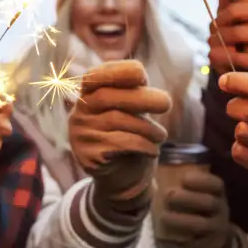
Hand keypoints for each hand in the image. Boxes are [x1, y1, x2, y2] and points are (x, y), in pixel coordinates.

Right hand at [69, 60, 170, 210]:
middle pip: (107, 96)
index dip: (115, 72)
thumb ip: (134, 94)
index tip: (142, 75)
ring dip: (147, 128)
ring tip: (161, 135)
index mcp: (88, 94)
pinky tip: (153, 150)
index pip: (94, 76)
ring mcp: (81, 134)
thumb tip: (147, 84)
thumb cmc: (129, 133)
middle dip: (141, 98)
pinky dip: (143, 145)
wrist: (121, 176)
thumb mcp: (132, 110)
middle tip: (167, 103)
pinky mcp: (88, 155)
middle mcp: (79, 112)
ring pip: (117, 120)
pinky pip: (121, 143)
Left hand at [157, 169, 230, 247]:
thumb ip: (184, 185)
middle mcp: (221, 210)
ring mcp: (218, 229)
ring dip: (182, 220)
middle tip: (168, 195)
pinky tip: (169, 237)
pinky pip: (198, 244)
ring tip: (164, 217)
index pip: (216, 184)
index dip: (202, 180)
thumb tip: (157, 173)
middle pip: (209, 203)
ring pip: (203, 225)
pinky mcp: (211, 246)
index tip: (184, 178)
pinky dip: (183, 240)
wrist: (216, 235)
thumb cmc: (199, 207)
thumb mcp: (199, 194)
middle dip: (188, 198)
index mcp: (218, 193)